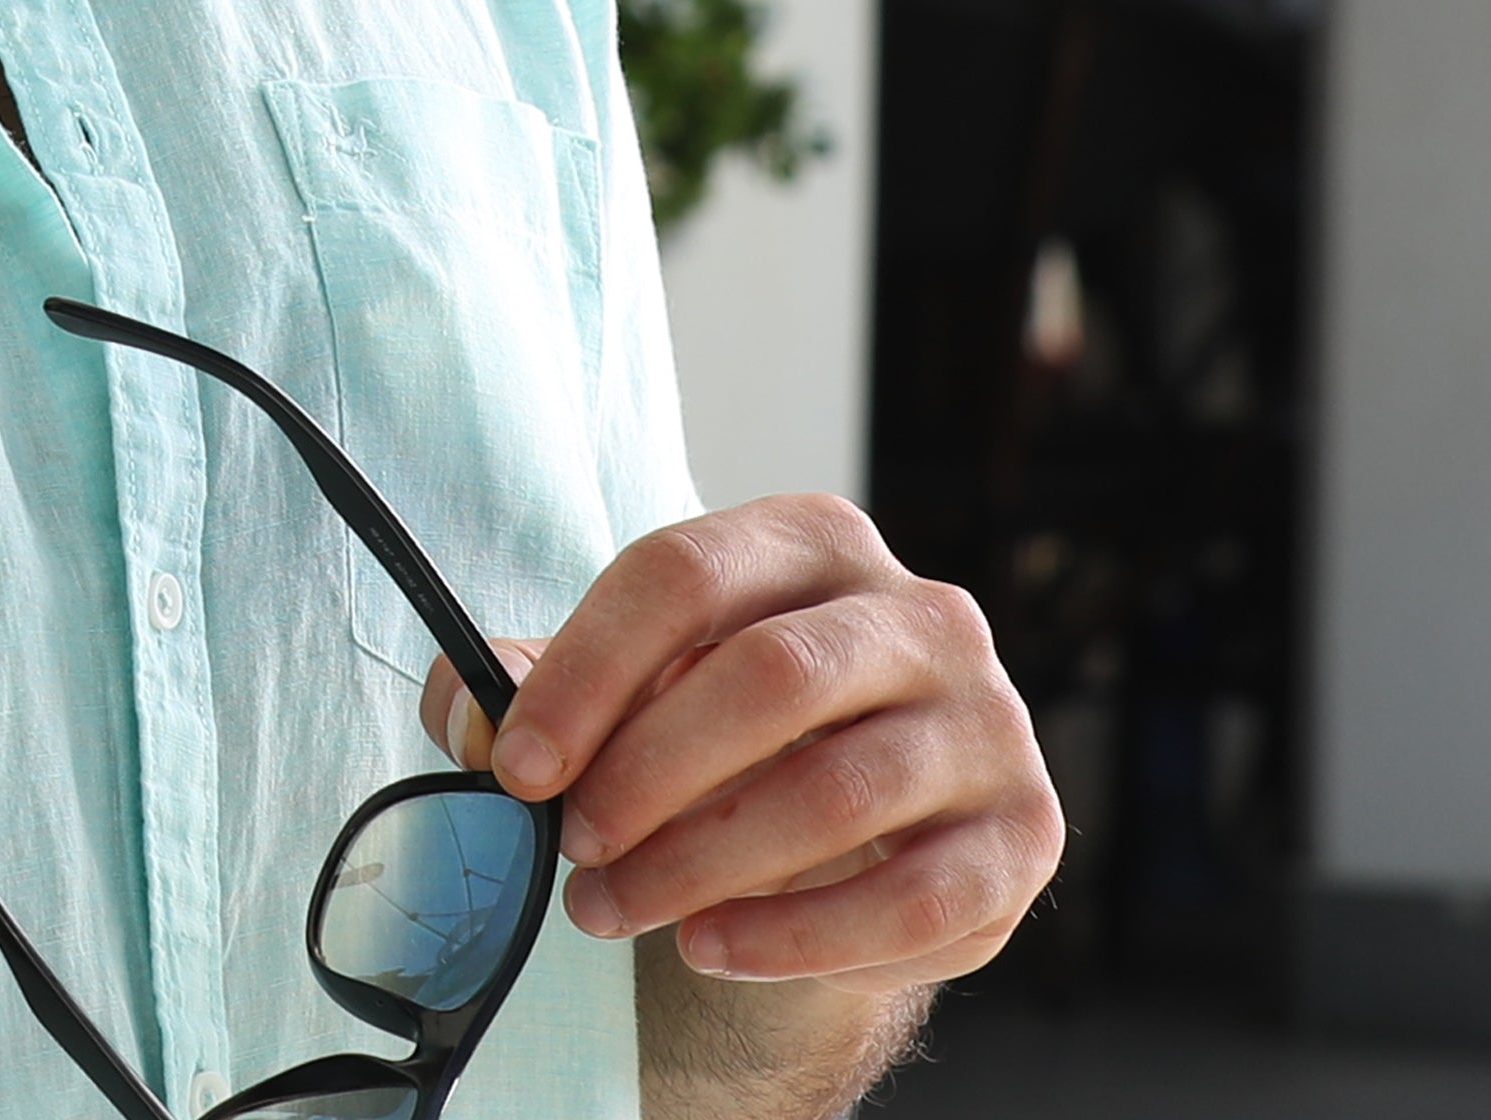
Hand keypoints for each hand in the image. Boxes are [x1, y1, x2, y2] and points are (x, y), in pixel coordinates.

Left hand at [420, 496, 1057, 991]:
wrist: (859, 840)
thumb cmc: (728, 739)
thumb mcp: (635, 691)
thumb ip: (538, 688)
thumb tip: (469, 711)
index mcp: (816, 542)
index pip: (686, 573)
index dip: (587, 671)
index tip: (517, 765)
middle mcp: (923, 613)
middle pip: (771, 675)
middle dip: (648, 772)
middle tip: (572, 848)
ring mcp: (987, 724)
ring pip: (838, 789)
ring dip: (704, 862)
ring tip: (614, 908)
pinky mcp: (1021, 836)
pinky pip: (914, 899)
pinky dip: (796, 937)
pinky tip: (711, 949)